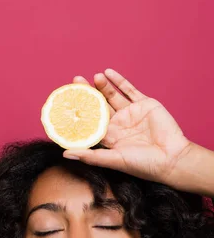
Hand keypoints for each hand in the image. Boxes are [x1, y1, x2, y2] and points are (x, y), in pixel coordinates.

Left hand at [63, 69, 191, 185]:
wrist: (172, 158)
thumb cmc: (143, 165)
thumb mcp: (114, 160)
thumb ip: (91, 156)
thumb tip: (65, 154)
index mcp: (109, 137)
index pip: (90, 121)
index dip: (78, 112)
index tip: (67, 101)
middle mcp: (118, 124)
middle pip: (99, 105)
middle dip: (87, 94)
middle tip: (76, 81)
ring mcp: (131, 113)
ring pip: (113, 96)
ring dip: (102, 86)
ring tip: (93, 77)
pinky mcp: (144, 104)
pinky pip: (129, 90)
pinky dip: (119, 81)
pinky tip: (108, 72)